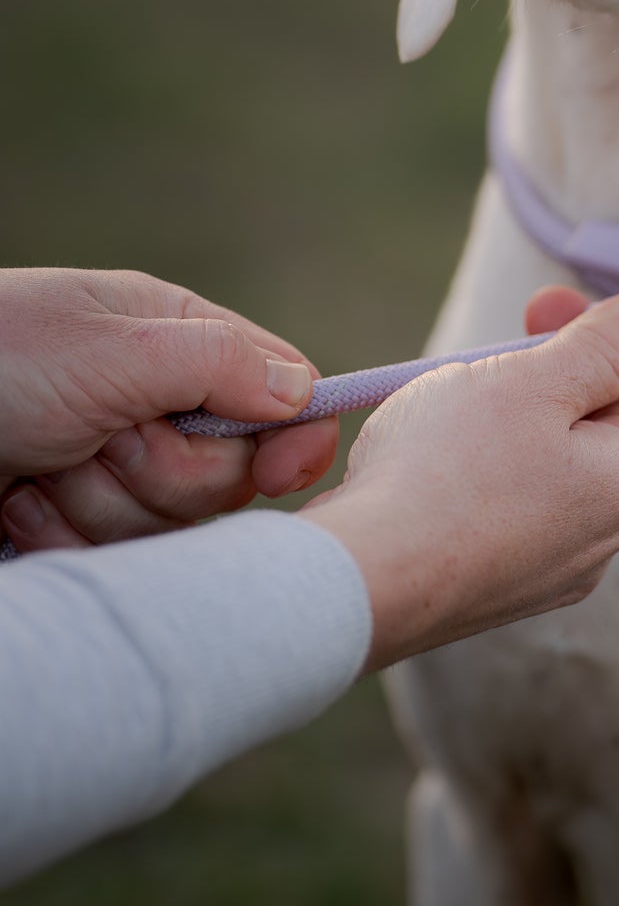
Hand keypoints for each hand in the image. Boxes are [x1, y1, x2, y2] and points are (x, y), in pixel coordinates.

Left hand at [0, 269, 338, 550]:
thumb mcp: (114, 347)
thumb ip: (219, 363)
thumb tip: (303, 393)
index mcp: (176, 340)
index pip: (280, 394)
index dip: (290, 440)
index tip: (281, 476)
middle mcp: (154, 404)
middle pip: (227, 478)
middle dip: (161, 473)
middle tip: (99, 439)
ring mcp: (111, 468)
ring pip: (167, 529)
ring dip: (97, 507)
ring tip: (40, 468)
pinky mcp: (71, 523)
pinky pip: (108, 565)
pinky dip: (59, 542)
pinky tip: (17, 507)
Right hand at [307, 285, 618, 668]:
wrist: (355, 581)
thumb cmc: (445, 472)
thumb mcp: (536, 380)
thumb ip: (608, 345)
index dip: (592, 341)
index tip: (535, 312)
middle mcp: (598, 544)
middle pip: (588, 432)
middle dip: (539, 382)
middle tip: (477, 362)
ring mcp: (541, 576)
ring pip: (536, 471)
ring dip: (498, 427)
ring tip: (438, 413)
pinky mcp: (486, 593)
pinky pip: (494, 514)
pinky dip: (466, 479)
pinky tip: (418, 468)